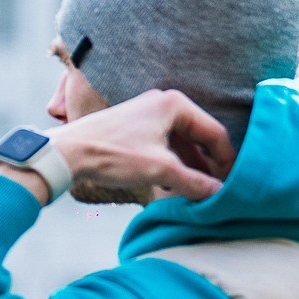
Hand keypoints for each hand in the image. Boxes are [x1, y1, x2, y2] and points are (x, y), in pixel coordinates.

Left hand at [3, 89, 235, 205]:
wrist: (66, 152)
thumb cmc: (112, 155)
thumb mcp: (159, 171)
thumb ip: (194, 182)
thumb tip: (220, 194)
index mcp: (175, 104)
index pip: (215, 134)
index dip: (226, 161)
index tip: (233, 184)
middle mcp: (163, 104)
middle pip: (198, 138)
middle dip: (206, 166)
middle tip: (216, 191)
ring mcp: (147, 115)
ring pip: (180, 145)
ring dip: (188, 169)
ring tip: (195, 193)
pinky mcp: (133, 128)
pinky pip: (163, 146)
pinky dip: (170, 165)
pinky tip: (171, 187)